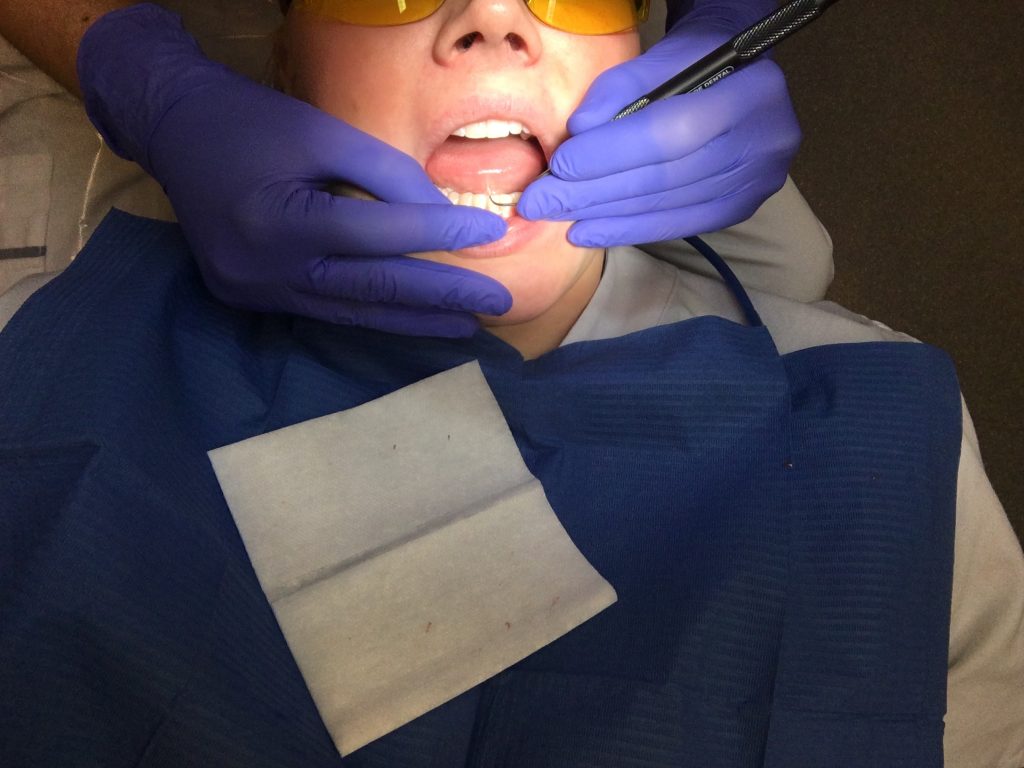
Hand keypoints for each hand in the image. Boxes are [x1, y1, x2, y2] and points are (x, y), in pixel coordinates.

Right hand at [78, 4, 509, 336]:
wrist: (176, 134)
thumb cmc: (251, 123)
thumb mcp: (320, 130)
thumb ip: (384, 173)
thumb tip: (441, 215)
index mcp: (275, 220)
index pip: (374, 234)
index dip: (437, 231)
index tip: (490, 232)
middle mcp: (264, 270)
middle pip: (371, 288)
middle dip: (440, 295)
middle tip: (496, 304)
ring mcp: (256, 293)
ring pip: (352, 312)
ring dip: (414, 319)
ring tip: (466, 324)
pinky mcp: (253, 300)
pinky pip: (328, 310)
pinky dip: (375, 313)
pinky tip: (413, 317)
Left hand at [517, 5, 800, 246]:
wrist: (742, 67)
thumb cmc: (698, 55)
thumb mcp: (665, 52)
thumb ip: (624, 86)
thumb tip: (579, 131)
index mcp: (752, 90)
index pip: (668, 133)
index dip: (609, 153)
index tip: (560, 165)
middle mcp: (766, 140)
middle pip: (665, 177)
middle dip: (596, 193)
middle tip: (542, 202)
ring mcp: (760, 180)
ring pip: (668, 205)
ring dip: (607, 216)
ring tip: (559, 218)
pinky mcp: (743, 205)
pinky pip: (679, 224)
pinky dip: (630, 228)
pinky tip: (591, 231)